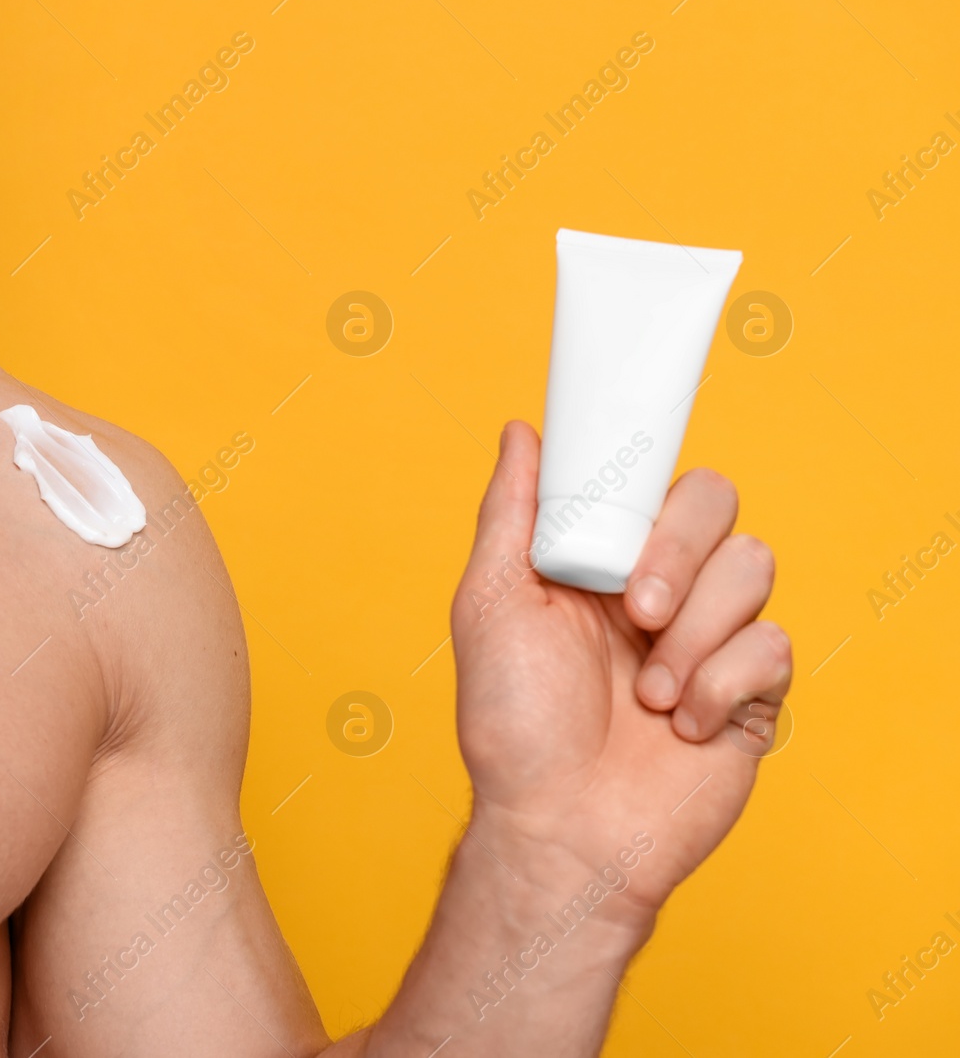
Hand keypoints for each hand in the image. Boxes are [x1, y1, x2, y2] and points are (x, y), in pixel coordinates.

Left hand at [449, 420, 791, 933]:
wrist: (561, 829)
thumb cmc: (513, 726)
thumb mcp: (491, 606)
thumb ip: (512, 515)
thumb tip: (520, 433)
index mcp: (603, 562)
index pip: (654, 482)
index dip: (649, 493)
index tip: (622, 532)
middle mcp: (662, 590)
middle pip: (718, 505)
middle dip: (678, 555)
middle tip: (633, 614)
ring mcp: (710, 639)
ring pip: (755, 567)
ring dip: (694, 633)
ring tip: (647, 692)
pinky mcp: (753, 693)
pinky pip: (772, 645)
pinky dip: (721, 686)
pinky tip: (681, 727)